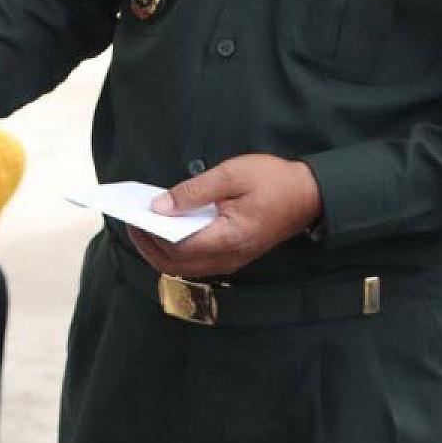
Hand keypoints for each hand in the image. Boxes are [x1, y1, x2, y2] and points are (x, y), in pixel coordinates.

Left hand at [130, 154, 322, 279]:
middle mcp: (228, 258)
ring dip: (160, 250)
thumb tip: (160, 206)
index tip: (134, 215)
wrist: (309, 195)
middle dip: (148, 246)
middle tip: (132, 223)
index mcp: (228, 238)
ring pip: (184, 267)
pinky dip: (176, 249)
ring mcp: (231, 261)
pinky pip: (196, 261)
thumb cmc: (272, 181)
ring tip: (144, 224)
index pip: (177, 248)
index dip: (150, 235)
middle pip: (176, 265)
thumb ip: (194, 192)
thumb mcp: (231, 175)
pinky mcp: (232, 256)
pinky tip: (167, 228)